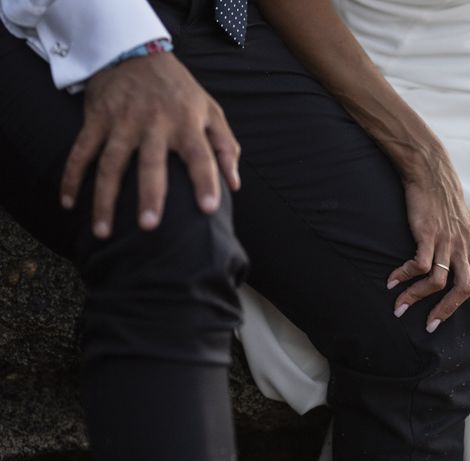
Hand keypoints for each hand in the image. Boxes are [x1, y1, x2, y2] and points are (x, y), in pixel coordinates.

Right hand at [60, 52, 240, 238]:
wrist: (136, 53)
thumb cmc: (180, 91)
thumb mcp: (211, 111)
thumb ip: (226, 147)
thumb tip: (235, 185)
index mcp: (186, 123)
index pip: (200, 155)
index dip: (206, 181)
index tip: (209, 208)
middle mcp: (154, 123)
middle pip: (151, 164)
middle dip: (150, 195)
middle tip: (148, 226)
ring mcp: (121, 122)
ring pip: (110, 165)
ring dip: (104, 199)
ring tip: (103, 232)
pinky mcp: (96, 120)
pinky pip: (81, 152)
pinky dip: (71, 177)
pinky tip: (68, 204)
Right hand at [385, 137, 469, 336]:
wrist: (430, 170)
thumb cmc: (441, 195)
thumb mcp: (458, 221)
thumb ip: (459, 241)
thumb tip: (455, 258)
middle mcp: (462, 246)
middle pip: (465, 289)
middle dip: (449, 311)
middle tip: (430, 327)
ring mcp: (445, 240)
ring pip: (439, 281)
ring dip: (418, 298)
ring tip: (400, 309)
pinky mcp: (427, 233)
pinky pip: (418, 265)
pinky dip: (404, 276)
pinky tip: (391, 282)